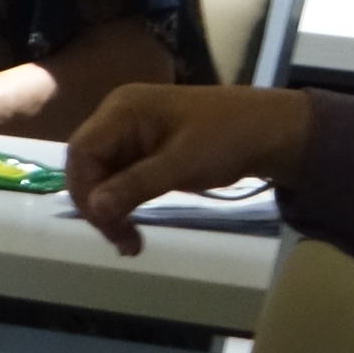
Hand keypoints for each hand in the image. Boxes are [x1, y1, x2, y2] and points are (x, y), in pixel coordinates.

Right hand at [66, 85, 313, 256]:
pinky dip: (124, 203)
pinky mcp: (145, 150)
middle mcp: (120, 116)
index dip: (86, 189)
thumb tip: (94, 208)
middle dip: (98, 205)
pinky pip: (120, 179)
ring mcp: (132, 133)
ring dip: (111, 210)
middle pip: (87, 166)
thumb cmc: (229, 138)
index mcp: (123, 109)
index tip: (106, 222)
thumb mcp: (183, 164)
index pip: (82, 151)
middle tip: (122, 241)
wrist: (271, 131)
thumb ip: (136, 185)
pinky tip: (132, 229)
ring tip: (130, 243)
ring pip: (102, 177)